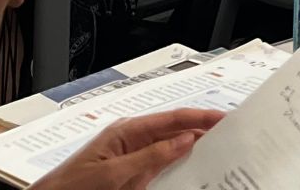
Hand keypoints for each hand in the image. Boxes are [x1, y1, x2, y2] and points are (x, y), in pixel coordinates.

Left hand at [32, 108, 222, 189]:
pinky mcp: (131, 177)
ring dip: (193, 151)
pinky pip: (161, 169)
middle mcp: (132, 140)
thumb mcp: (114, 173)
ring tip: (217, 152)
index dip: (200, 117)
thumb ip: (151, 156)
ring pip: (171, 150)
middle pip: (175, 131)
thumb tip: (184, 140)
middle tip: (229, 134)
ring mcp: (132, 158)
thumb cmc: (70, 187)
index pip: (172, 118)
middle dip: (202, 131)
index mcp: (127, 130)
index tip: (224, 118)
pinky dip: (179, 169)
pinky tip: (192, 173)